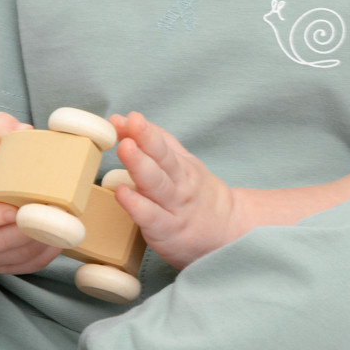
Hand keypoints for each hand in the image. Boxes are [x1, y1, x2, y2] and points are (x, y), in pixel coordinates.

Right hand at [0, 113, 62, 274]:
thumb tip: (23, 129)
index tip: (24, 207)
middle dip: (30, 231)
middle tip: (59, 215)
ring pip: (14, 258)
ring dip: (41, 244)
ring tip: (65, 225)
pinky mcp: (1, 265)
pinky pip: (25, 267)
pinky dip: (45, 255)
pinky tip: (61, 238)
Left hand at [109, 111, 245, 269]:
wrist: (227, 232)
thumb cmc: (195, 195)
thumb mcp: (182, 164)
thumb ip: (153, 143)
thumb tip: (122, 120)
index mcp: (181, 166)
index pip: (162, 145)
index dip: (146, 131)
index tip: (131, 117)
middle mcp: (179, 185)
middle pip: (162, 161)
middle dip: (145, 142)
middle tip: (130, 127)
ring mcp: (173, 208)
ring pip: (157, 186)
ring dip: (140, 166)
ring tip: (125, 148)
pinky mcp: (166, 231)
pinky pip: (151, 217)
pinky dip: (136, 205)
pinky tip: (122, 193)